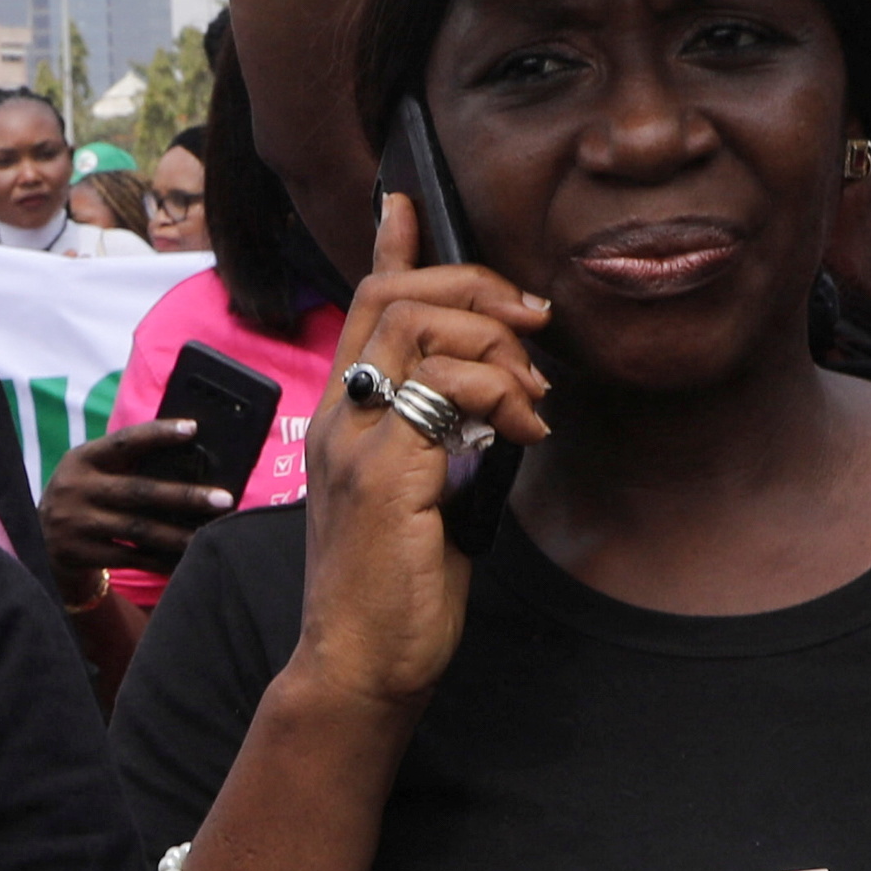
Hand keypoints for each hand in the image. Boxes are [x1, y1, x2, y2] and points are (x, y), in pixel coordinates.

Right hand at [42, 428, 229, 587]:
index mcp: (82, 459)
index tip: (193, 428)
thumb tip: (191, 462)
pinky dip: (161, 560)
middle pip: (139, 491)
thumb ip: (127, 465)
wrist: (38, 540)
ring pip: (138, 529)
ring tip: (211, 534)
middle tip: (223, 499)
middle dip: (185, 496)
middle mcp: (75, 488)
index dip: (158, 434)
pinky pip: (131, 558)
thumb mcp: (93, 473)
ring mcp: (76, 523)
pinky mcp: (80, 553)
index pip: (124, 441)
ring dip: (179, 534)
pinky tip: (186, 557)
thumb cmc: (84, 497)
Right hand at [281, 196, 548, 720]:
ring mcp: (355, 441)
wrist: (359, 666)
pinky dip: (502, 395)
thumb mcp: (424, 494)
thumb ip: (441, 437)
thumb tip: (495, 400)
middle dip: (476, 288)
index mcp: (342, 415)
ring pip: (421, 327)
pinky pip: (447, 390)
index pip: (363, 301)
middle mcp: (337, 415)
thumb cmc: (395, 589)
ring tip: (533, 396)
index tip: (412, 204)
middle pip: (395, 294)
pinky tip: (526, 432)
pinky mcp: (384, 474)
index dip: (393, 245)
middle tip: (533, 323)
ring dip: (497, 344)